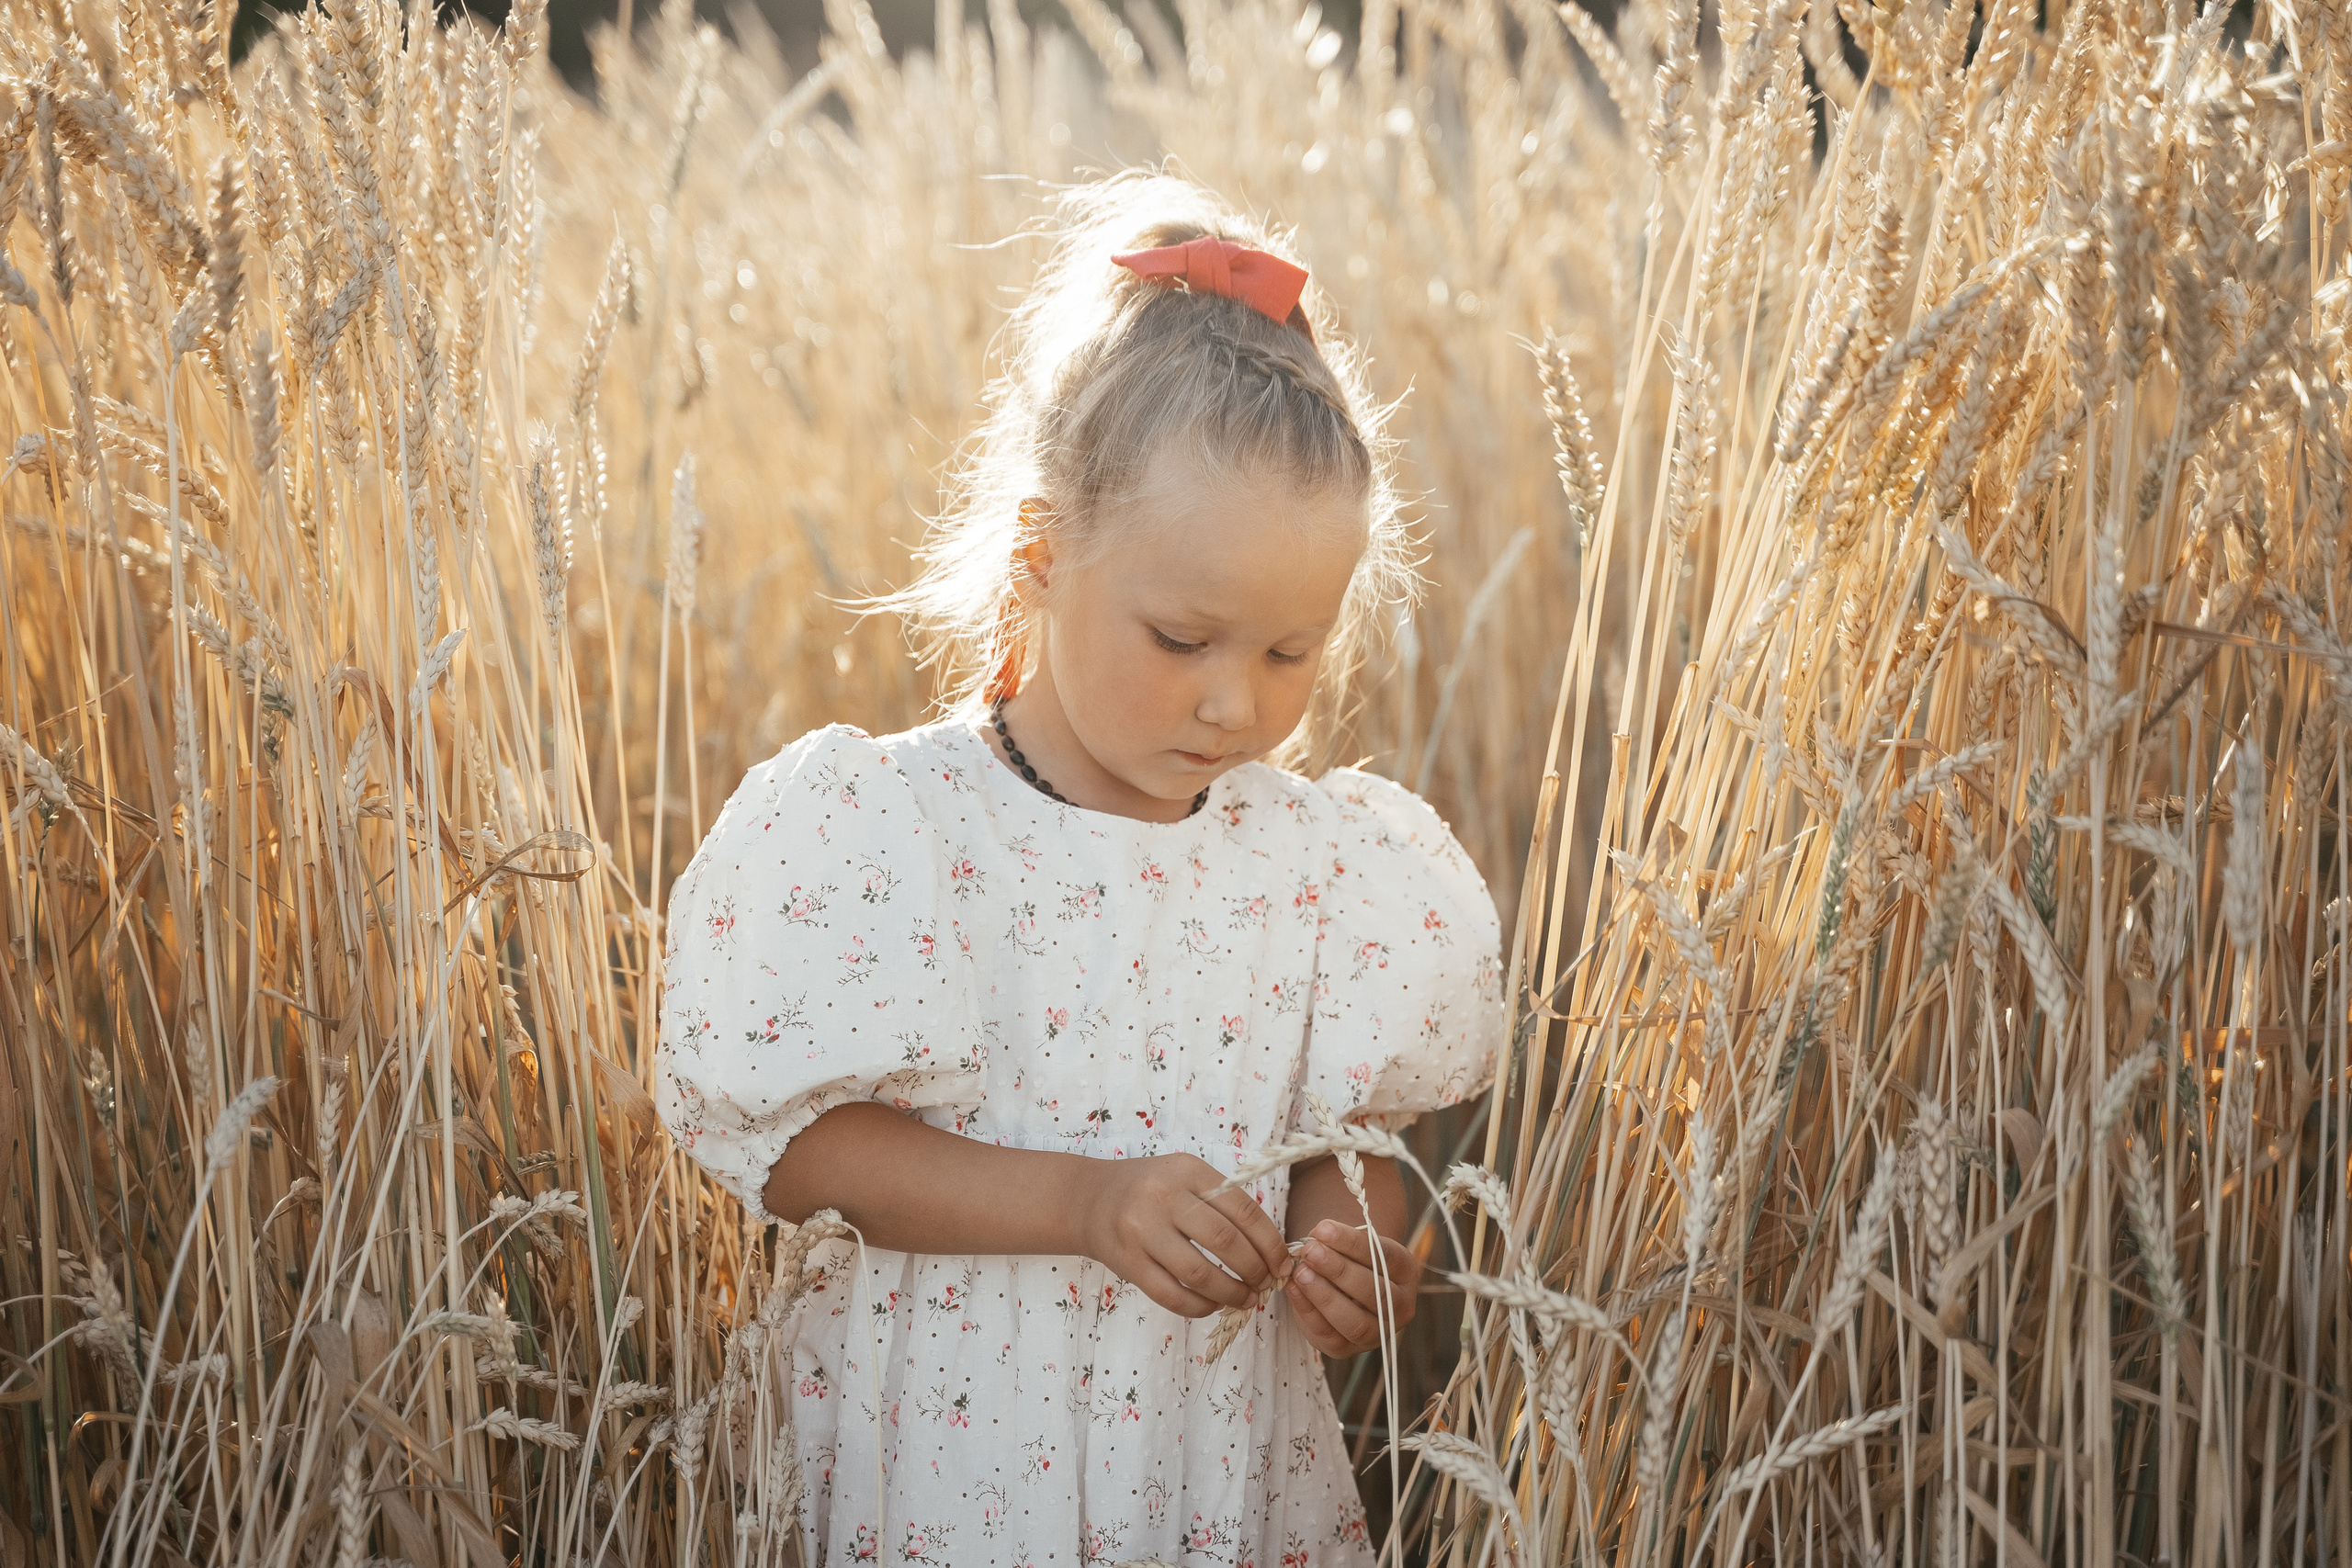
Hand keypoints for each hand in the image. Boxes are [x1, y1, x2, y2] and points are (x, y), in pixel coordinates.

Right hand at [1079, 1154, 1292, 1317]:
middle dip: (1255, 1269)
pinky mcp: (1127, 1263)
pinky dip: (1200, 1307)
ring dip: (1232, 1293)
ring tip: (1247, 1299)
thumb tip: (1270, 1248)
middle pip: (1225, 1241)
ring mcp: (1142, 1231)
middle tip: (1266, 1283)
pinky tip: (1214, 1305)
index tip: (1283, 1263)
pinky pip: (1172, 1296)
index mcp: (1188, 1171)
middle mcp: (1163, 1197)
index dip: (1270, 1242)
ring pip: (1199, 1274)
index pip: (1243, 1209)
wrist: (1088, 1199)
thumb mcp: (1185, 1177)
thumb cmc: (1150, 1190)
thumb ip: (1223, 1202)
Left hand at [1288, 1217, 1419, 1356]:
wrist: (1341, 1287)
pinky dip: (1308, 1311)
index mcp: (1405, 1272)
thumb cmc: (1347, 1258)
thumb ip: (1337, 1240)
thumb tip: (1316, 1238)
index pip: (1384, 1256)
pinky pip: (1329, 1335)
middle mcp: (1399, 1306)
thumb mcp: (1349, 1244)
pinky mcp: (1348, 1348)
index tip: (1323, 1229)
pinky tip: (1293, 1289)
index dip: (1352, 1243)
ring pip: (1355, 1322)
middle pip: (1374, 1292)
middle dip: (1338, 1270)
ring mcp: (1377, 1333)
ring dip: (1325, 1296)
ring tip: (1300, 1273)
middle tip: (1310, 1252)